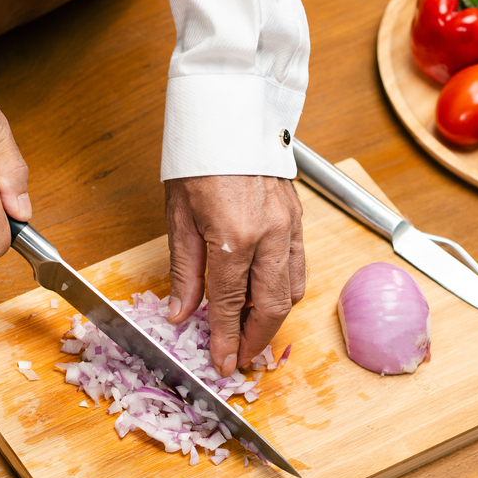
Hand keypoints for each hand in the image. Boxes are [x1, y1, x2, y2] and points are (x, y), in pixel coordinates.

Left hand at [164, 175, 305, 377]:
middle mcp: (268, 236)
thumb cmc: (198, 159)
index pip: (230, 304)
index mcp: (233, 238)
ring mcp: (288, 226)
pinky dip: (285, 289)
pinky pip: (299, 266)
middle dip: (256, 339)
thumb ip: (185, 270)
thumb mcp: (178, 217)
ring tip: (250, 330)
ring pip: (292, 290)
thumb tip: (181, 313)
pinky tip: (266, 295)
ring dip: (273, 317)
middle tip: (240, 356)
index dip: (226, 339)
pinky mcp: (297, 217)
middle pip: (272, 306)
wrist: (228, 113)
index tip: (222, 364)